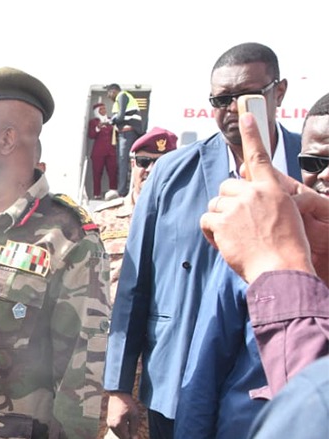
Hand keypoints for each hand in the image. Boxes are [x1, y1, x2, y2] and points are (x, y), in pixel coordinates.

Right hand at [107, 393, 139, 438]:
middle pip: (121, 437)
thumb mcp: (134, 416)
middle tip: (136, 437)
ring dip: (124, 435)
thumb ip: (134, 428)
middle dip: (128, 438)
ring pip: (117, 434)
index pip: (125, 438)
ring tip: (132, 432)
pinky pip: (114, 430)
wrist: (118, 395)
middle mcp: (112, 426)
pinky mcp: (108, 420)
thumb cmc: (127, 404)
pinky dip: (120, 431)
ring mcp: (109, 423)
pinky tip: (126, 427)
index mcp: (118, 425)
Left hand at [201, 112, 322, 283]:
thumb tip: (246, 197)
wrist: (281, 267)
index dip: (253, 135)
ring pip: (215, 205)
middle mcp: (254, 193)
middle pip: (226, 187)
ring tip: (237, 236)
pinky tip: (226, 242)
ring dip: (220, 220)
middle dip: (228, 204)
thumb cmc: (286, 247)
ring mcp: (237, 206)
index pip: (260, 157)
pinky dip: (211, 233)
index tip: (246, 115)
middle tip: (239, 224)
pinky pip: (206, 221)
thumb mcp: (285, 216)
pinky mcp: (222, 221)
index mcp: (273, 189)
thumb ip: (266, 202)